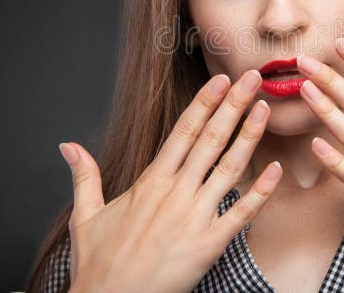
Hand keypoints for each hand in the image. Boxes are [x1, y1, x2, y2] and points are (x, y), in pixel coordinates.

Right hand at [58, 70, 282, 292]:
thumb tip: (68, 145)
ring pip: (228, 169)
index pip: (183, 131)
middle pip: (209, 140)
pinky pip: (240, 213)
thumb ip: (84, 176)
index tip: (221, 81)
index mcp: (150, 182)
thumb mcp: (85, 216)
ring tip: (265, 109)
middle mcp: (175, 193)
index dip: (205, 103)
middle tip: (251, 79)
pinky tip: (276, 169)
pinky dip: (260, 191)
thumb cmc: (98, 264)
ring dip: (249, 136)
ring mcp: (194, 218)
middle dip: (233, 106)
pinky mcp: (209, 245)